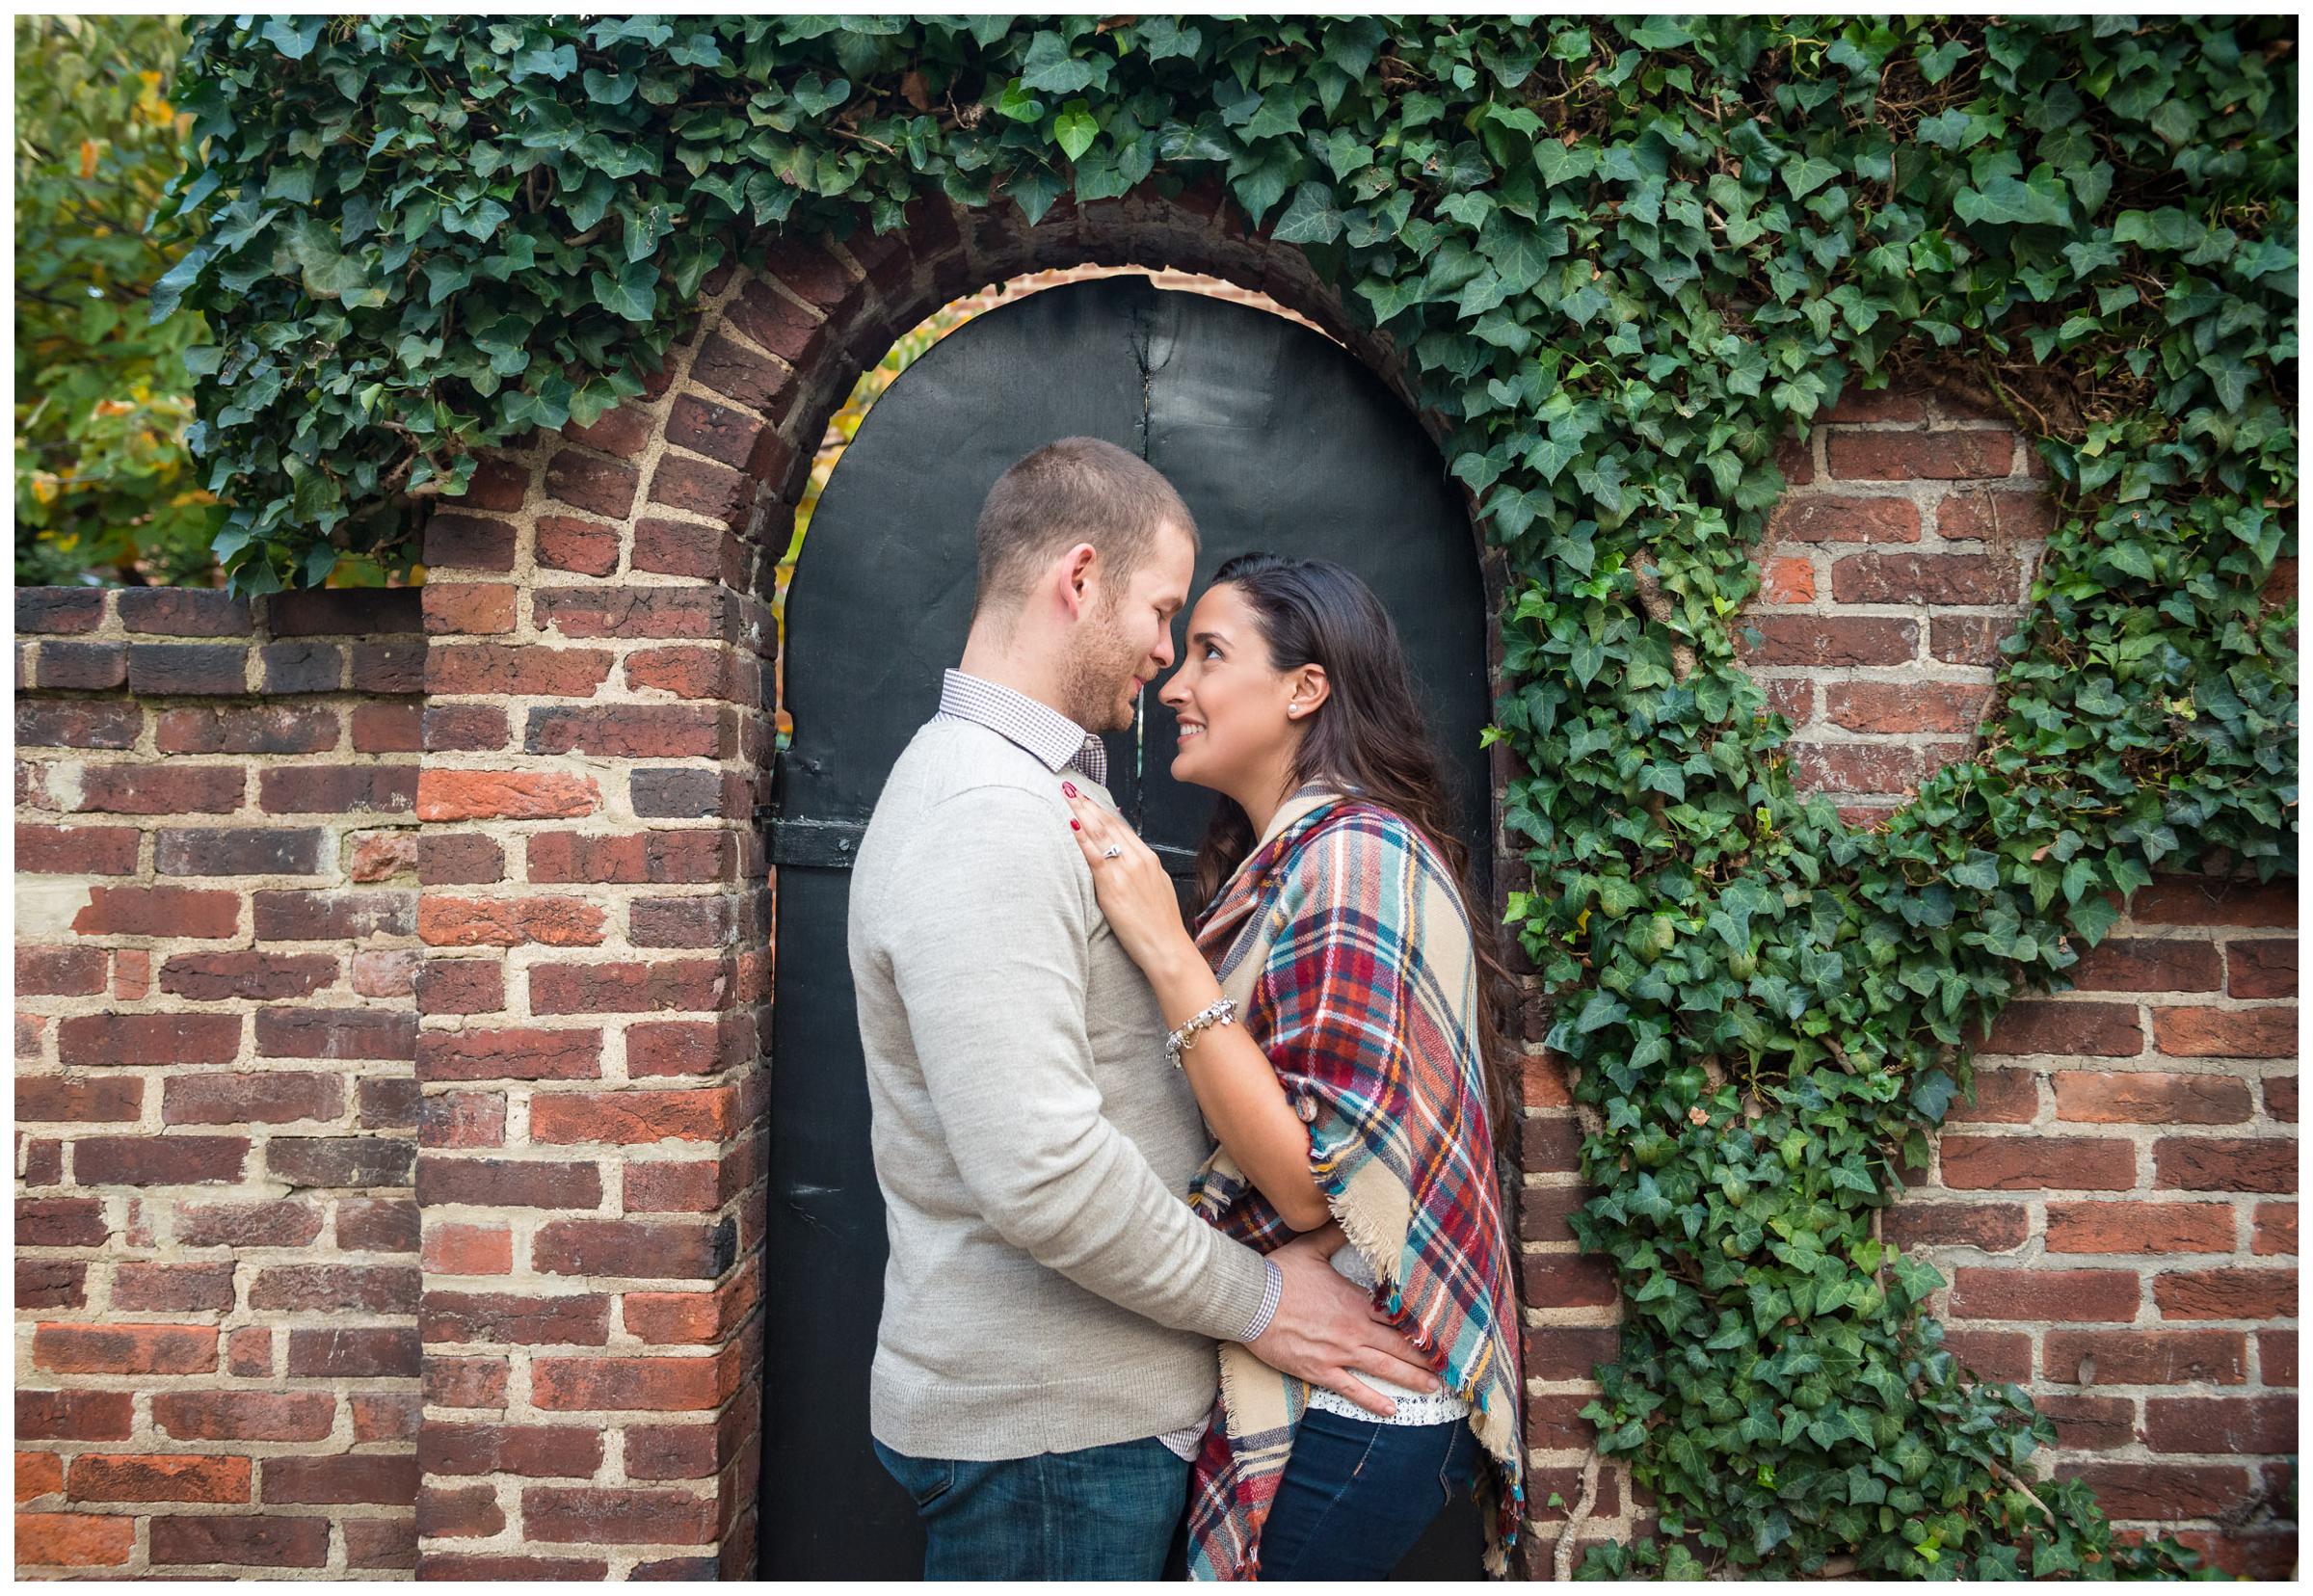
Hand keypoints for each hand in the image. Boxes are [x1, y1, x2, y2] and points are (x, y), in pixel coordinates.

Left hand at [1062, 782, 1194, 976]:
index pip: (1121, 827)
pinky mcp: (1113, 885)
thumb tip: (1127, 863)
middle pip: (1109, 824)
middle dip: (1088, 804)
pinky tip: (1071, 825)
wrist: (1168, 947)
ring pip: (1100, 833)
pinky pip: (1094, 856)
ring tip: (1067, 797)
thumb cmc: (1161, 926)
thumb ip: (1141, 872)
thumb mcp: (1157, 889)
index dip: (1102, 811)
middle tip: (1071, 788)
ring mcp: (1126, 870)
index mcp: (1149, 859)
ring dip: (1081, 813)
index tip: (1089, 799)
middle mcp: (1138, 859)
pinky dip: (1082, 839)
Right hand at [1246, 1227, 1440, 1417]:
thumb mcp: (1309, 1249)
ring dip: (1411, 1378)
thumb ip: (1333, 1236)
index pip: (1396, 1316)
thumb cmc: (1278, 1275)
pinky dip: (1373, 1400)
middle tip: (1449, 1366)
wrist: (1249, 1302)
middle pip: (1398, 1345)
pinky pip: (1351, 1389)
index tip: (1441, 1334)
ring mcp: (1338, 1352)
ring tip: (1433, 1387)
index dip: (1421, 1326)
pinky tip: (1391, 1409)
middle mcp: (1353, 1328)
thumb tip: (1345, 1214)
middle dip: (1426, 1357)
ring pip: (1383, 1368)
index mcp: (1354, 1300)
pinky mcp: (1319, 1371)